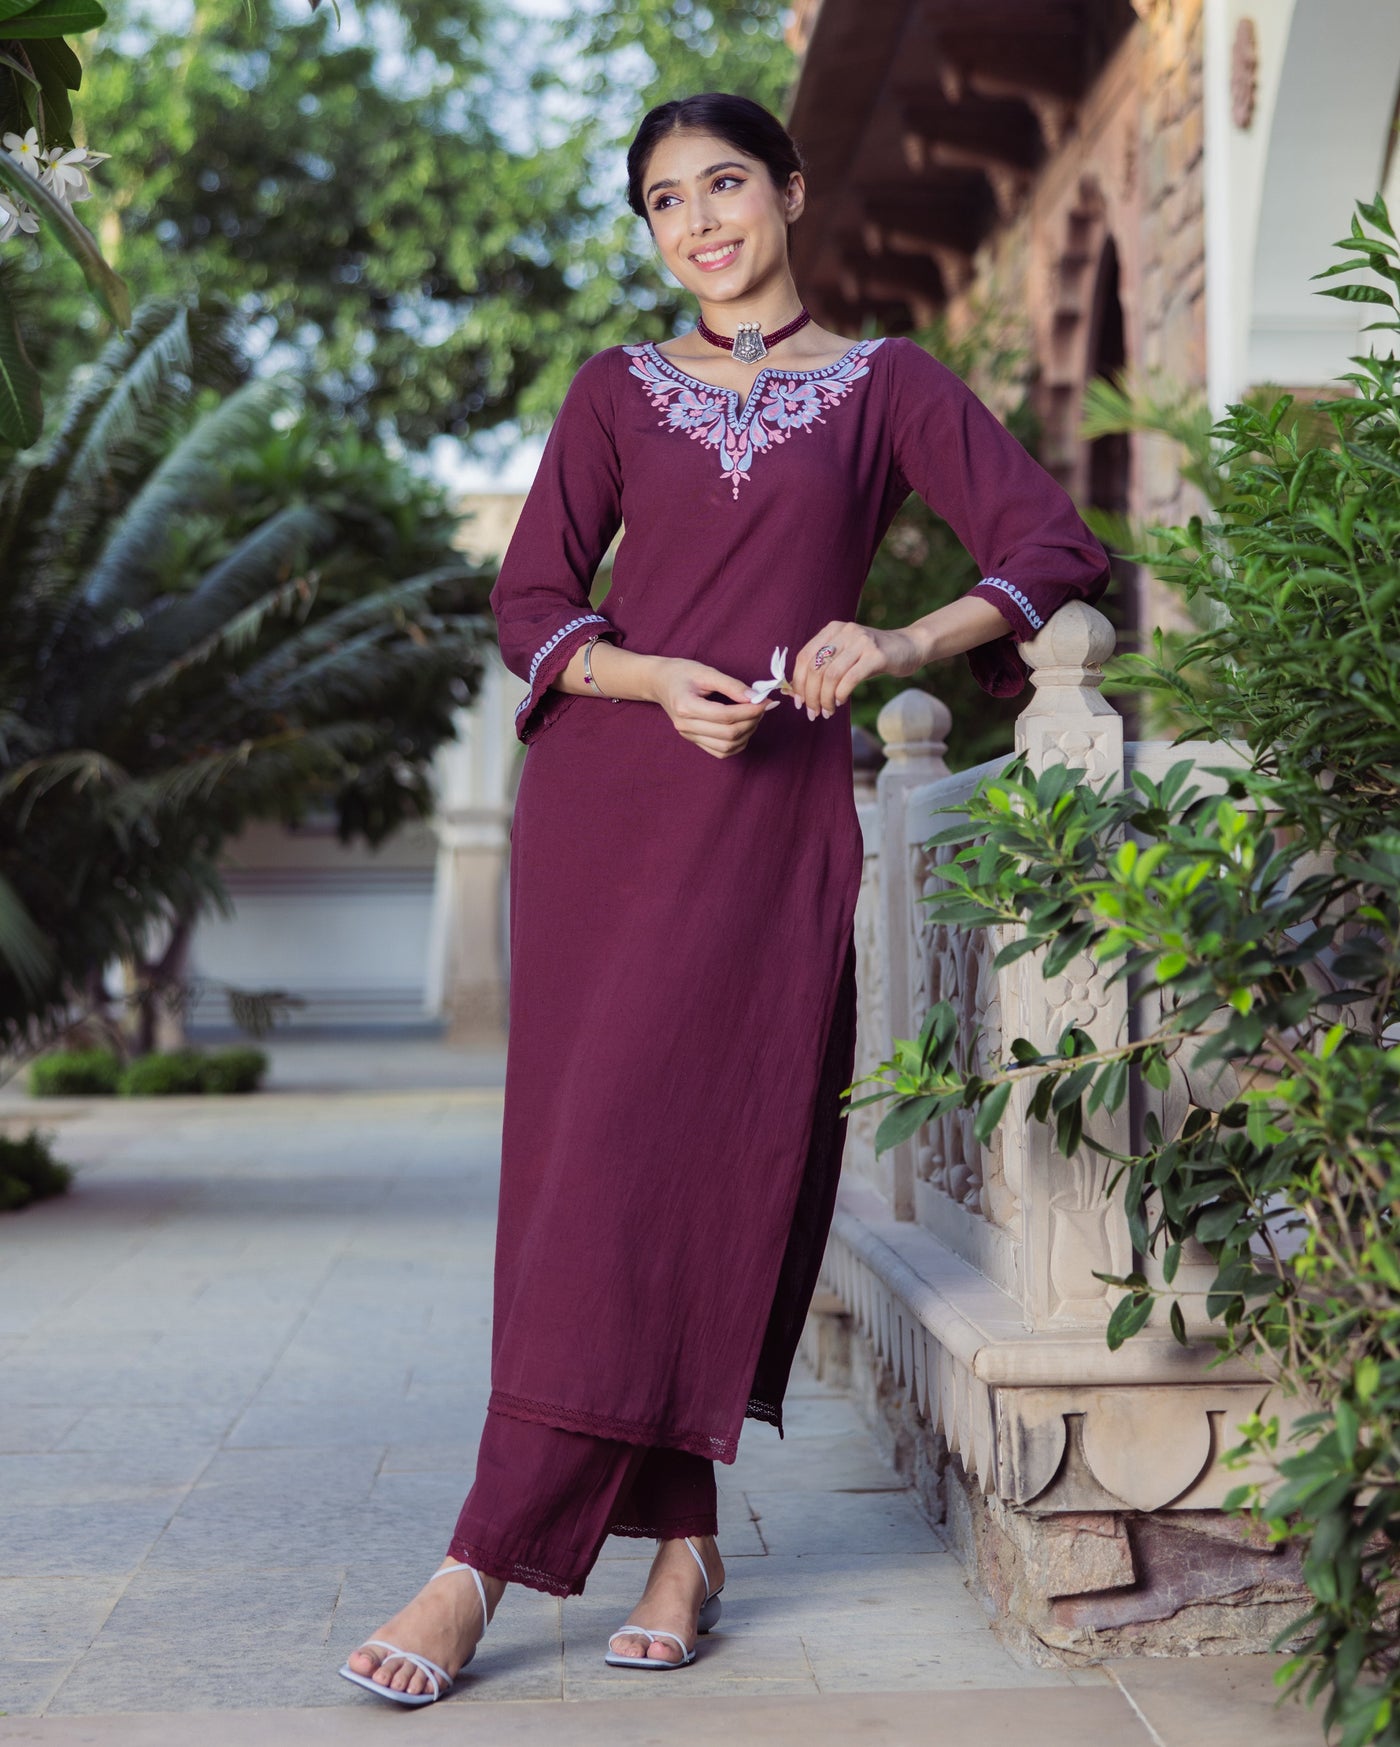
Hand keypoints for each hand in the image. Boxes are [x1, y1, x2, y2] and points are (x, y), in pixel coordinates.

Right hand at [652, 659, 777, 758]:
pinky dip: (737, 744)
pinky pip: (720, 752)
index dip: (749, 711)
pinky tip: (744, 729)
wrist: (660, 683)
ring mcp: (689, 736)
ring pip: (726, 747)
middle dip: (751, 721)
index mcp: (686, 706)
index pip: (725, 716)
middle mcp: (686, 726)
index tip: (764, 701)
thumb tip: (755, 697)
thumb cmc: (681, 673)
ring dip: (747, 734)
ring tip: (754, 716)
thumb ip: (731, 685)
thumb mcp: (706, 672)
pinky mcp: (694, 741)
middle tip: (762, 707)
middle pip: (728, 734)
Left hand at [788, 623, 924, 717]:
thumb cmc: (873, 657)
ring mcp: (861, 641)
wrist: (910, 647)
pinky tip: (840, 702)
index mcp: (833, 629)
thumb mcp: (847, 656)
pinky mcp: (876, 655)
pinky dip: (841, 694)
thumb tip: (800, 693)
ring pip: (830, 675)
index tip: (799, 702)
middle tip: (812, 712)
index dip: (798, 682)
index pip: (805, 656)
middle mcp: (845, 631)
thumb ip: (826, 667)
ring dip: (825, 698)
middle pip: (815, 667)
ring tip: (826, 712)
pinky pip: (850, 678)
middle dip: (810, 695)